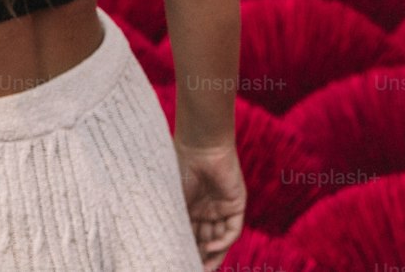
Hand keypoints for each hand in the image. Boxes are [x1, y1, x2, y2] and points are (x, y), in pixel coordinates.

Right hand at [173, 138, 245, 271]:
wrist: (200, 145)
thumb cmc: (180, 166)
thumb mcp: (174, 198)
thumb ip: (175, 220)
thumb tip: (168, 244)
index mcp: (191, 205)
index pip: (191, 233)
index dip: (187, 248)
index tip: (178, 261)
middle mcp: (207, 208)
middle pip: (206, 240)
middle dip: (199, 256)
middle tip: (191, 268)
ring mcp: (221, 207)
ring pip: (219, 239)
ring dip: (212, 255)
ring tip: (202, 268)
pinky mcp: (235, 205)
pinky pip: (231, 230)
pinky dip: (222, 242)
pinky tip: (209, 249)